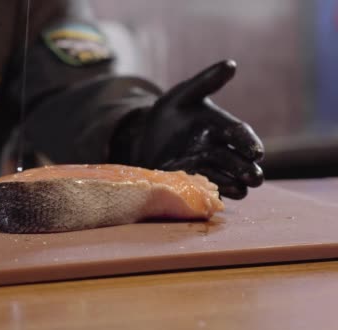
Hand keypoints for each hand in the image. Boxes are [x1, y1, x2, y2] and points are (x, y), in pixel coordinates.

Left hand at [114, 60, 263, 198]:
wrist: (142, 135)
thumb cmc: (168, 112)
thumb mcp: (183, 94)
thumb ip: (206, 82)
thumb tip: (231, 64)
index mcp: (220, 126)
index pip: (239, 134)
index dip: (249, 143)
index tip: (256, 152)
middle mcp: (217, 148)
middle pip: (238, 161)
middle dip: (247, 169)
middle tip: (256, 178)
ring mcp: (204, 166)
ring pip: (226, 177)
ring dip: (234, 184)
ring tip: (241, 189)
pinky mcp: (190, 180)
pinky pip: (205, 188)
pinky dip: (212, 192)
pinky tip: (217, 196)